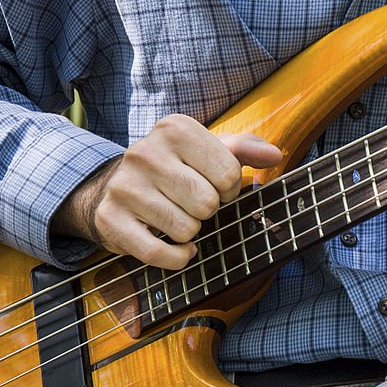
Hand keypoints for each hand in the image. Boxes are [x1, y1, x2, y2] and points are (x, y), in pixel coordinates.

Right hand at [53, 114, 282, 268]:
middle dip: (208, 211)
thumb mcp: (207, 150)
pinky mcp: (110, 220)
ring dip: (189, 232)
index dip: (230, 189)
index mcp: (174, 129)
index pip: (229, 173)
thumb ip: (244, 149)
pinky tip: (176, 247)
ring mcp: (124, 187)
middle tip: (191, 204)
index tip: (215, 187)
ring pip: (186, 229)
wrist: (111, 186)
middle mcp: (145, 153)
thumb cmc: (174, 168)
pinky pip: (159, 254)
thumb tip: (276, 155)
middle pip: (207, 203)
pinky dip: (176, 258)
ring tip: (175, 217)